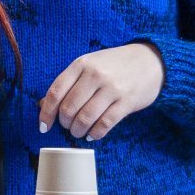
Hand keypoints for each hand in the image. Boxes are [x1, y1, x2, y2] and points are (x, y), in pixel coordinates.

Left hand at [38, 42, 165, 141]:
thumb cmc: (114, 64)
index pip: (55, 92)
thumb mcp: (89, 64)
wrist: (151, 60)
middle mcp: (95, 75)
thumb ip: (69, 82)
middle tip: (67, 126)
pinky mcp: (127, 102)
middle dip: (64, 123)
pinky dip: (95, 133)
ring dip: (77, 130)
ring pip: (85, 118)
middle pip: (69, 108)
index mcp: (81, 64)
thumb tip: (43, 104)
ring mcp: (112, 89)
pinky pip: (105, 124)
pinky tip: (92, 134)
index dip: (46, 112)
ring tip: (78, 132)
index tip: (43, 126)